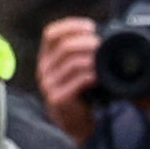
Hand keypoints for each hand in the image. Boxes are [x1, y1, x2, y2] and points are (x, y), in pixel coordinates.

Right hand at [38, 17, 101, 142]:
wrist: (73, 122)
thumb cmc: (78, 92)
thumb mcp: (74, 69)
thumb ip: (80, 52)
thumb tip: (104, 34)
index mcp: (47, 57)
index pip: (51, 33)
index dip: (71, 26)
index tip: (91, 26)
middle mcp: (44, 68)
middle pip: (64, 46)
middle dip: (87, 42)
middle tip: (103, 43)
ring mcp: (49, 84)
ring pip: (71, 63)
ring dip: (91, 58)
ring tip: (105, 59)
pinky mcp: (57, 98)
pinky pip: (76, 82)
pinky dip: (91, 76)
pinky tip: (100, 76)